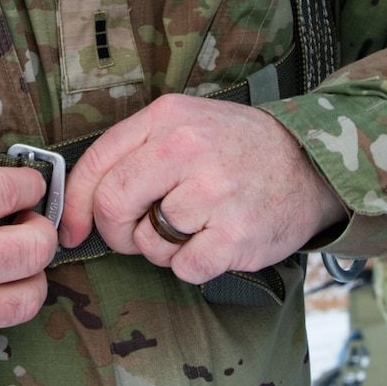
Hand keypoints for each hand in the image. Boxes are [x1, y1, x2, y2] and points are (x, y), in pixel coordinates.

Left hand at [58, 94, 347, 284]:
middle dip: (116, 232)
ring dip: (160, 249)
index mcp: (167, 118)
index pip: (97, 163)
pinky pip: (183, 268)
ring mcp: (213, 192)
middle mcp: (187, 148)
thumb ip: (133, 152)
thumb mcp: (185, 123)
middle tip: (136, 235)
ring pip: (148, 242)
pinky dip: (190, 265)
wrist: (311, 166)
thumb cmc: (237, 148)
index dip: (76, 205)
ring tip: (190, 230)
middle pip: (114, 204)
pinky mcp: (236, 234)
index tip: (74, 229)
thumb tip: (80, 205)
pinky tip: (211, 244)